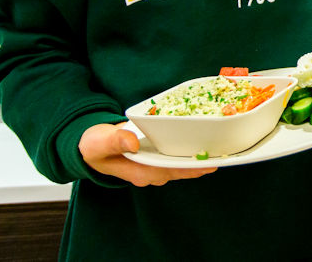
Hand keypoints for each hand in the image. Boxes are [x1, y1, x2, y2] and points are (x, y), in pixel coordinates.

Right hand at [79, 122, 216, 186]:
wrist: (90, 145)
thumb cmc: (93, 145)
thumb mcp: (99, 142)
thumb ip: (114, 140)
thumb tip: (132, 142)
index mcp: (139, 171)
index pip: (168, 171)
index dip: (188, 167)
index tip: (207, 164)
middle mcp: (150, 171)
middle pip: (179, 170)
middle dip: (199, 165)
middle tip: (222, 157)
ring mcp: (154, 165)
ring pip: (180, 165)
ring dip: (197, 159)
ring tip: (219, 152)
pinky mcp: (156, 156)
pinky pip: (175, 157)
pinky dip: (188, 151)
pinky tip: (203, 144)